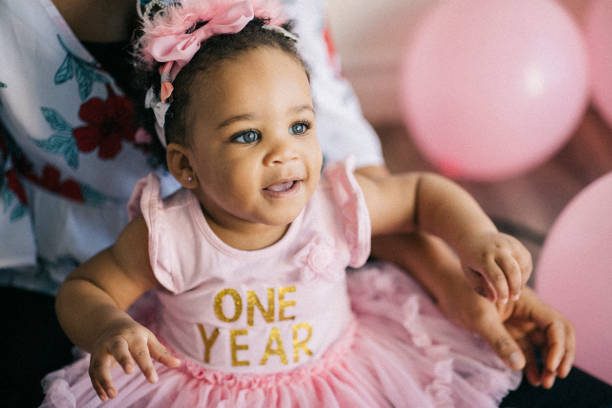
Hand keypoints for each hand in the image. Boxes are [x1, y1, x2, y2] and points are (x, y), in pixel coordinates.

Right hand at [89, 318, 180, 400]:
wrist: (108, 326)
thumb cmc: (134, 335)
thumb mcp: (148, 339)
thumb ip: (161, 353)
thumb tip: (178, 363)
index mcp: (132, 336)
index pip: (141, 352)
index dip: (147, 366)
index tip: (153, 380)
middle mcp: (115, 342)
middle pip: (118, 349)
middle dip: (123, 359)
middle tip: (129, 372)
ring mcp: (102, 351)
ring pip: (100, 364)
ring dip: (105, 379)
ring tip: (112, 395)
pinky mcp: (93, 360)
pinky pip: (93, 374)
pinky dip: (97, 386)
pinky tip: (104, 398)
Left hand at [438, 282, 573, 387]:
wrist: (445, 289)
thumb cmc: (461, 294)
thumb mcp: (479, 317)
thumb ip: (498, 340)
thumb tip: (519, 365)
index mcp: (526, 301)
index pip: (555, 323)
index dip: (559, 345)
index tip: (550, 365)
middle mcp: (527, 312)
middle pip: (555, 335)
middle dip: (559, 356)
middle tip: (554, 377)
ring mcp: (519, 322)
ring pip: (542, 345)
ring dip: (546, 363)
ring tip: (544, 383)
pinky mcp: (508, 332)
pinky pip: (526, 349)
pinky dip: (530, 363)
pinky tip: (532, 378)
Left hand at [459, 231, 531, 303]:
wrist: (474, 236)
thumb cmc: (471, 260)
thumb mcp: (469, 273)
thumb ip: (480, 288)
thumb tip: (494, 300)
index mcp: (483, 257)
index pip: (497, 277)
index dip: (502, 292)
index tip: (503, 301)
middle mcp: (497, 249)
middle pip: (513, 271)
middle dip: (515, 287)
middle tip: (513, 298)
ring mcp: (509, 244)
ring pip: (522, 266)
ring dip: (521, 281)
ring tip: (514, 289)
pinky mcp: (517, 244)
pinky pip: (526, 261)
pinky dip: (524, 273)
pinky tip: (517, 279)